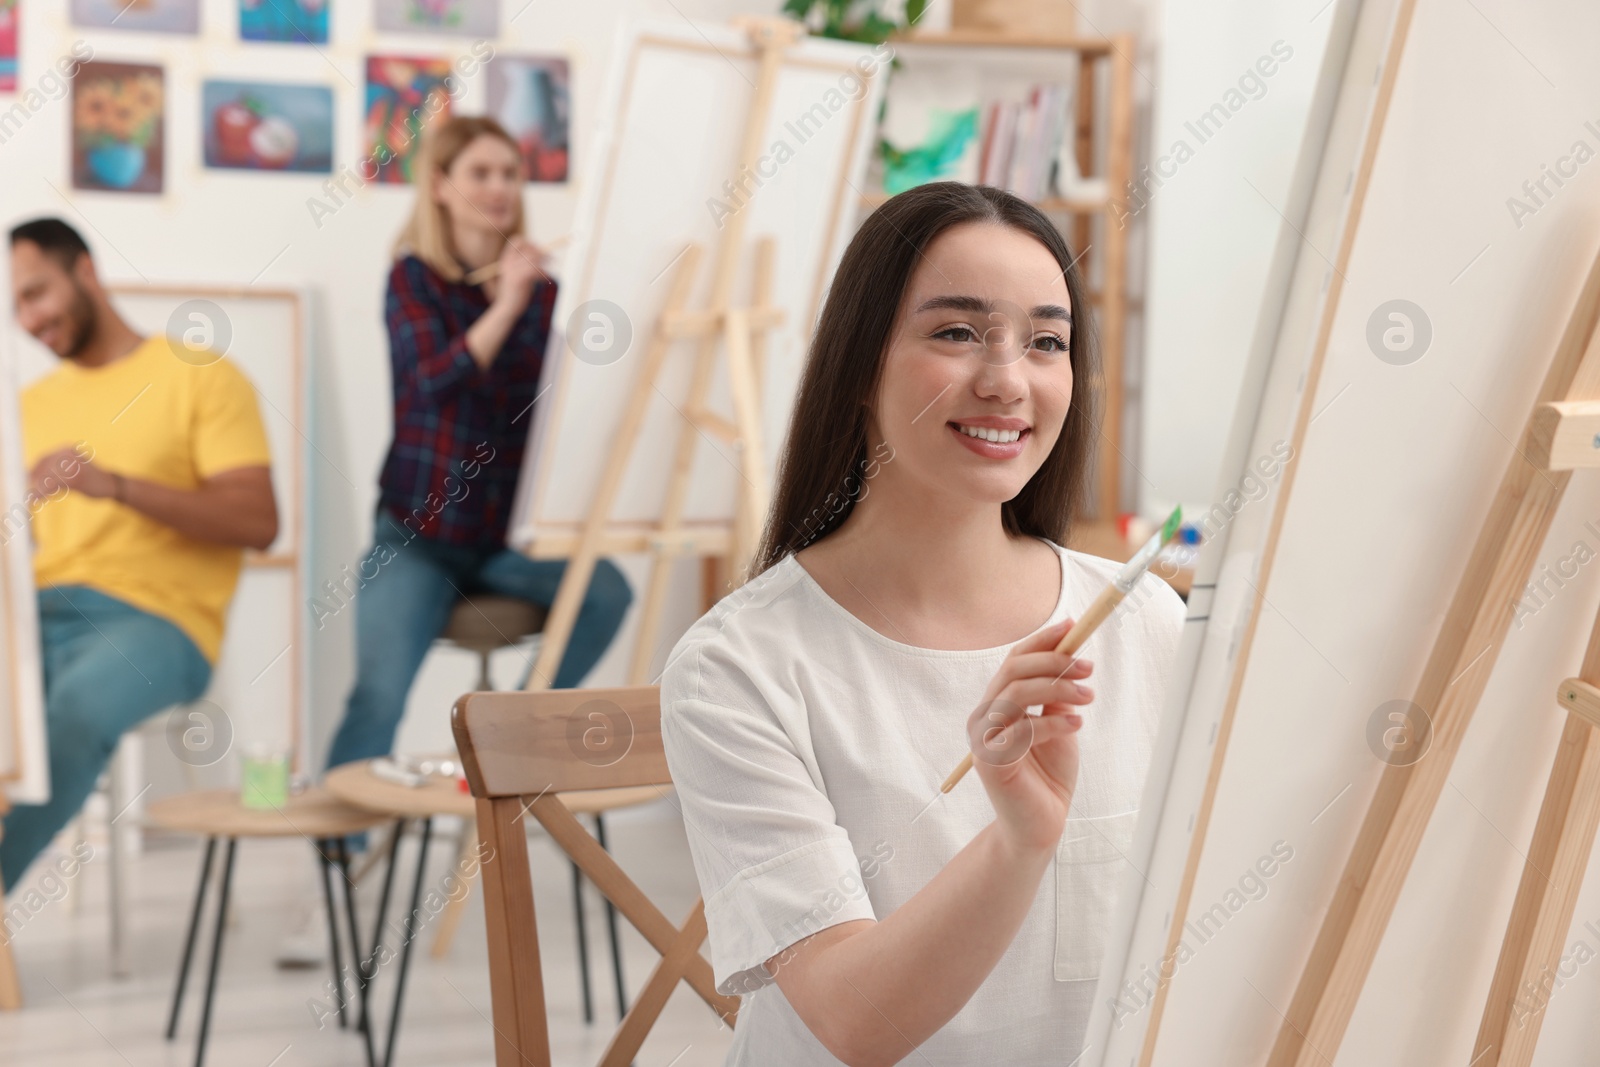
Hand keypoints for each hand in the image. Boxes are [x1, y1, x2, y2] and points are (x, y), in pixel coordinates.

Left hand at [29, 445, 114, 499]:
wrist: (112, 484)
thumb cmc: (90, 478)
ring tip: (31, 498)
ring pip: (47, 477)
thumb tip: (28, 475)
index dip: (33, 470)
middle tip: (27, 492)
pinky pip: (53, 486)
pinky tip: (38, 499)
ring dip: (36, 489)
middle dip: (33, 480)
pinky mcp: (75, 479)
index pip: (44, 458)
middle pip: (44, 467)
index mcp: (67, 449)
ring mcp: (73, 466)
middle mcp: (69, 454)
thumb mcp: (72, 467)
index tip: (26, 481)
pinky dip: (43, 493)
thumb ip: (55, 468)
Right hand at [491, 237, 546, 312]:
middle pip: (528, 248)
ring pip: (533, 257)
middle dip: (542, 252)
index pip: (516, 241)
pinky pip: (535, 269)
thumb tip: (542, 255)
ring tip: (550, 269)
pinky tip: (545, 280)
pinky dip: (543, 273)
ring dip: (545, 261)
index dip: (530, 243)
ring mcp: (512, 270)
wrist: (507, 309)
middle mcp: (508, 263)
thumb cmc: (515, 294)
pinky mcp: (519, 279)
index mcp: (506, 260)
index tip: (539, 251)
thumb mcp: (518, 276)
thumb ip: (525, 265)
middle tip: (551, 259)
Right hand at [966, 617, 1093, 853]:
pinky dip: (1052, 723)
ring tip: (1088, 696)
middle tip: (1088, 667)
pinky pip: (1021, 730)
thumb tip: (1072, 657)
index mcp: (998, 703)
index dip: (1041, 640)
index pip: (1014, 660)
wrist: (1040, 824)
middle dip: (1053, 661)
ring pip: (1015, 694)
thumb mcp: (1058, 725)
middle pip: (1012, 670)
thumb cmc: (1048, 776)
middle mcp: (985, 716)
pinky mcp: (989, 761)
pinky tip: (1076, 725)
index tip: (1072, 627)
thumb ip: (1056, 696)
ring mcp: (983, 738)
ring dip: (1056, 688)